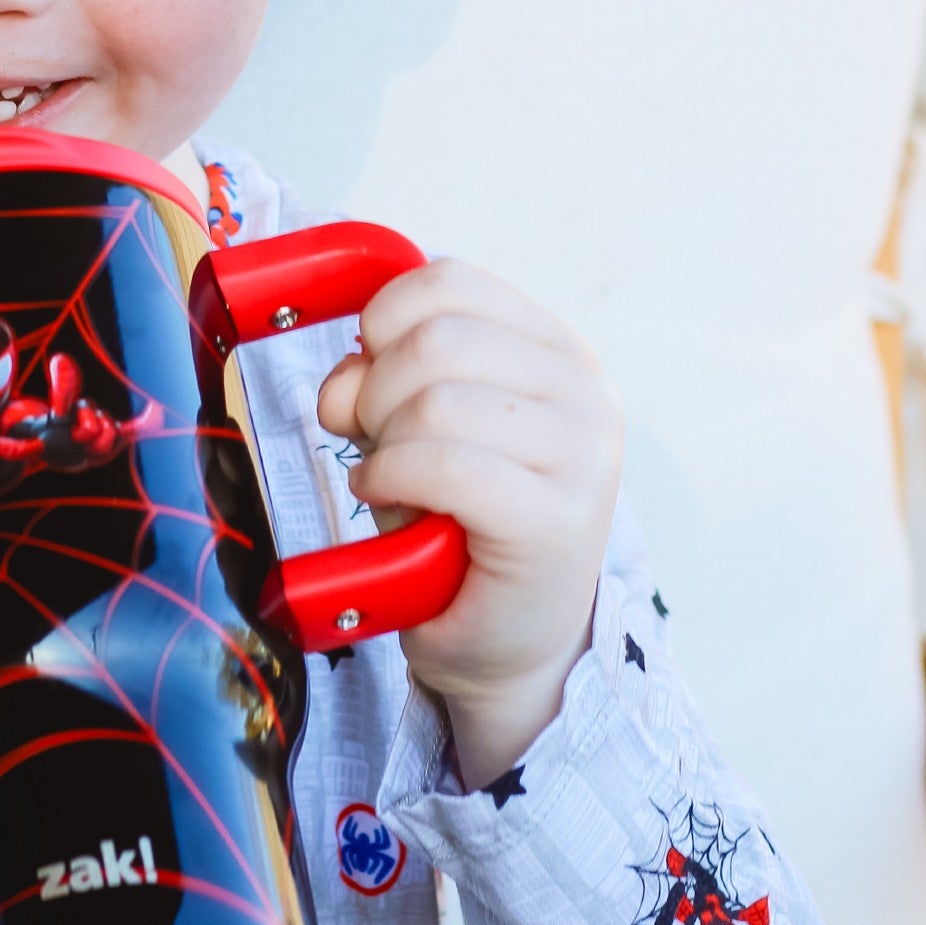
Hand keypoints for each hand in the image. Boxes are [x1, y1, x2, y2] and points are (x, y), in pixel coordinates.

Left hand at [315, 257, 624, 789]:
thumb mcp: (410, 429)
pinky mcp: (558, 518)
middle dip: (373, 392)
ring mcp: (583, 453)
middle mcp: (584, 389)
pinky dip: (392, 480)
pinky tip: (389, 502)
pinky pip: (443, 465)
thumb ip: (378, 379)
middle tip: (371, 443)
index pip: (448, 282)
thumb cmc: (455, 526)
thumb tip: (341, 380)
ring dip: (381, 446)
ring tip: (390, 482)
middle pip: (433, 339)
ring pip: (433, 400)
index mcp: (553, 349)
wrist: (506, 641)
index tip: (367, 379)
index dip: (379, 324)